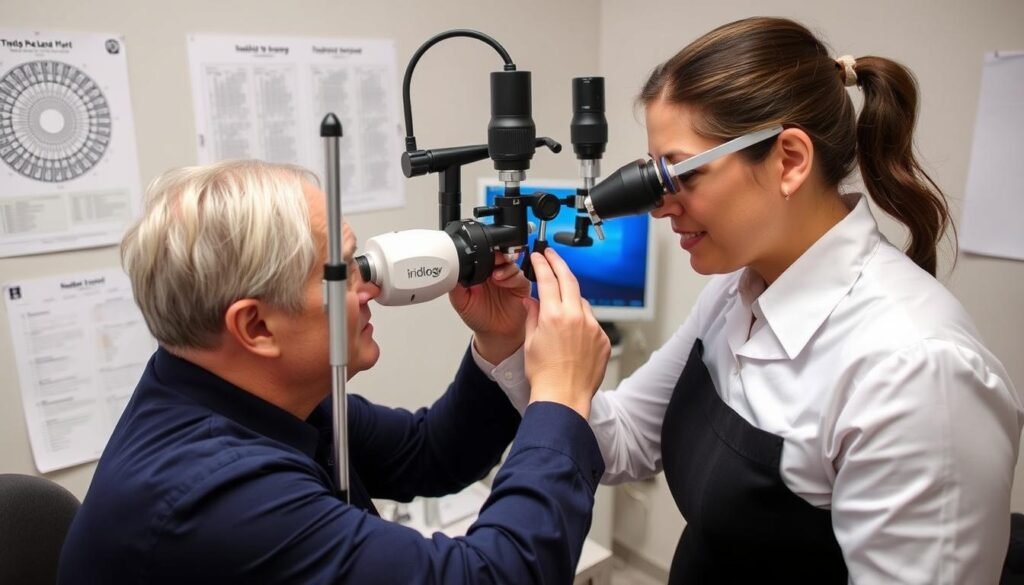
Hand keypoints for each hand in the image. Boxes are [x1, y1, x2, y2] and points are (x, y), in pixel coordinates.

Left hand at [449, 252, 530, 363]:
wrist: (494, 334)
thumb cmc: (479, 317)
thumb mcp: (460, 302)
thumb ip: (456, 287)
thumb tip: (452, 272)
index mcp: (481, 273)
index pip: (483, 256)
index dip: (482, 253)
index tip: (478, 255)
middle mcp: (495, 273)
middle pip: (499, 255)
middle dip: (495, 256)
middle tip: (491, 261)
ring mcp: (508, 279)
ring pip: (510, 263)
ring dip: (504, 266)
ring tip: (495, 276)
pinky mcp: (520, 286)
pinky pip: (520, 276)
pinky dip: (512, 277)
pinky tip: (503, 282)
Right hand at [523, 248, 609, 419]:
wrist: (564, 396)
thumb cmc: (544, 375)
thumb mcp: (531, 341)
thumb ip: (533, 315)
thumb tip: (532, 301)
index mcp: (554, 315)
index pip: (547, 279)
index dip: (542, 263)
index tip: (539, 256)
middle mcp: (576, 317)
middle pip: (569, 280)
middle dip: (559, 264)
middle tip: (552, 256)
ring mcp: (592, 327)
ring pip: (582, 303)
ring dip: (571, 300)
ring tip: (561, 312)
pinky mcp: (603, 339)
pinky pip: (592, 322)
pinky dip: (582, 322)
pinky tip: (573, 336)